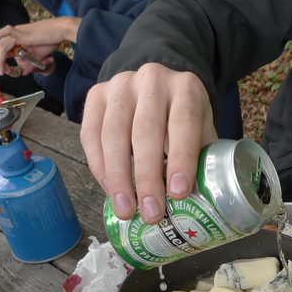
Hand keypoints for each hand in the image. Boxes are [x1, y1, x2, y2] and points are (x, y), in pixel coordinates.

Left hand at [0, 18, 78, 75]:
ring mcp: (18, 32)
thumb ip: (31, 64)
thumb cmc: (51, 41)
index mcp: (18, 39)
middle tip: (6, 72)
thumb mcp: (39, 56)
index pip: (4, 49)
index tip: (8, 71)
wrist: (60, 31)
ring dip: (0, 59)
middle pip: (0, 47)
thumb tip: (23, 73)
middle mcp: (16, 34)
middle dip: (0, 62)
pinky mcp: (22, 32)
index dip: (2, 61)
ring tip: (4, 70)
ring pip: (2, 45)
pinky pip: (6, 32)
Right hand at [80, 63, 218, 223]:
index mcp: (187, 87)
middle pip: (145, 131)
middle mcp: (152, 79)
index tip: (178, 193)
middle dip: (147, 177)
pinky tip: (110, 190)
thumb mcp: (201, 131)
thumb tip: (195, 202)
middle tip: (151, 212)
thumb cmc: (182, 120)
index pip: (184, 122)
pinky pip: (91, 135)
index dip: (181, 159)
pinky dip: (99, 166)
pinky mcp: (96, 95)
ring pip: (113, 133)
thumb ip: (201, 158)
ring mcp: (121, 85)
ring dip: (119, 177)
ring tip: (126, 209)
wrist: (157, 88)